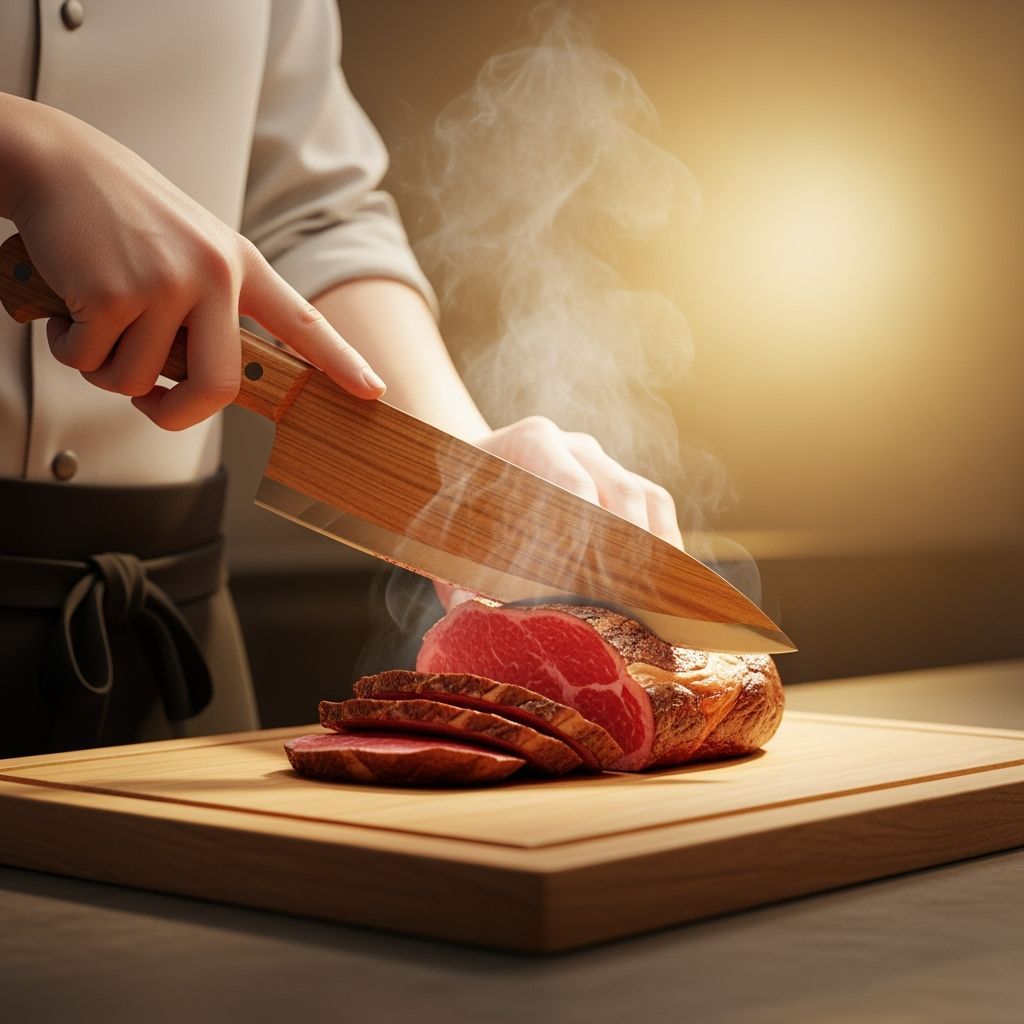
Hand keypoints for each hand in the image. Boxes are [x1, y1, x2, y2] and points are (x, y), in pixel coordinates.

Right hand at [5, 98, 383, 429]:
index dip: (341, 361)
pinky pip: (89, 361)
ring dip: (103, 368)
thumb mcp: (189, 247)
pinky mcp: (116, 293)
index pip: (302, 321)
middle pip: (217, 389)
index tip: (373, 391)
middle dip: (176, 415)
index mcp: (239, 265)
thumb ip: (207, 308)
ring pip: (137, 381)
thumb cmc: (122, 213)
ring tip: (94, 316)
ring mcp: (167, 283)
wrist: (58, 162)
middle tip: (152, 406)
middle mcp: (214, 275)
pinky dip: (69, 347)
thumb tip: (205, 383)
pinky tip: (68, 304)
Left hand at [436, 415, 683, 608]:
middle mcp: (573, 444)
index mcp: (531, 441)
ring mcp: (601, 460)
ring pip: (644, 496)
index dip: (587, 534)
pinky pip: (655, 503)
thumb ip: (455, 563)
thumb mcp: (443, 527)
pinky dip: (664, 540)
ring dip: (654, 548)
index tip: (588, 581)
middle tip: (629, 599)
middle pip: (618, 490)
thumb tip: (468, 609)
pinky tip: (663, 581)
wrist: (468, 466)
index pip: (573, 485)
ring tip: (657, 596)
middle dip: (626, 548)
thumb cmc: (455, 502)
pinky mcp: (618, 479)